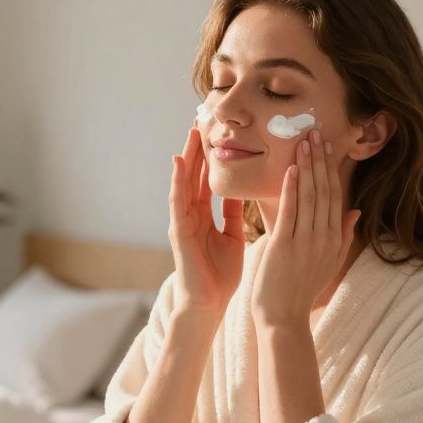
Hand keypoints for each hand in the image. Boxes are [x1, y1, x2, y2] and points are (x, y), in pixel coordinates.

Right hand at [168, 123, 245, 318]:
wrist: (210, 304)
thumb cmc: (220, 275)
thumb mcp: (232, 236)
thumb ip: (234, 214)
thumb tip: (244, 191)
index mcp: (204, 216)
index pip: (207, 179)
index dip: (212, 156)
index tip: (219, 132)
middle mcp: (191, 214)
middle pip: (194, 175)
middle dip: (198, 149)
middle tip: (203, 119)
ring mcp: (182, 221)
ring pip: (184, 182)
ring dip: (187, 157)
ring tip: (191, 132)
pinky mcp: (178, 231)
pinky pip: (177, 201)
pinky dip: (178, 181)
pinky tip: (180, 162)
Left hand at [251, 129, 360, 328]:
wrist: (283, 318)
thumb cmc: (300, 291)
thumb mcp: (329, 262)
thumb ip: (342, 235)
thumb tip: (355, 211)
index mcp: (334, 239)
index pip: (335, 196)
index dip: (331, 168)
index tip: (328, 146)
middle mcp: (324, 237)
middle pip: (325, 190)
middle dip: (321, 160)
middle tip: (316, 132)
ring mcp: (305, 241)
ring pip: (310, 196)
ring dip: (308, 167)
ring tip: (305, 141)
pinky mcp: (285, 246)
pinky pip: (291, 212)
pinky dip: (292, 189)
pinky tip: (292, 169)